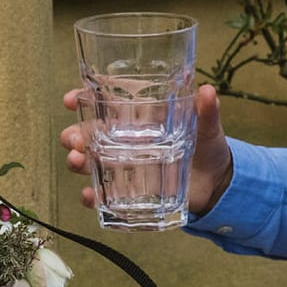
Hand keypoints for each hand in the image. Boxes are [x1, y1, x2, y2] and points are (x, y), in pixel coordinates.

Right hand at [61, 84, 232, 217]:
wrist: (216, 184)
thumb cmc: (206, 147)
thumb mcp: (207, 126)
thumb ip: (206, 111)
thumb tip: (209, 91)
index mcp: (138, 117)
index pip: (102, 103)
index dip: (81, 99)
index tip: (71, 100)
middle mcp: (124, 140)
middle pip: (87, 133)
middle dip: (74, 135)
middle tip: (75, 139)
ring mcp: (123, 167)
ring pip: (88, 161)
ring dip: (77, 161)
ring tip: (78, 161)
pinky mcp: (128, 192)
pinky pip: (102, 194)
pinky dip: (91, 195)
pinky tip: (90, 195)